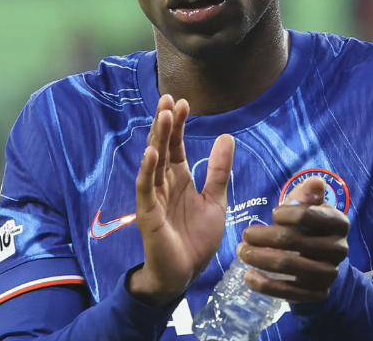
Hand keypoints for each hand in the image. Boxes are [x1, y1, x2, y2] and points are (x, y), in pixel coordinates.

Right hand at [129, 94, 234, 305]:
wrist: (185, 274)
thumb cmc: (196, 239)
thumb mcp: (216, 199)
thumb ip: (219, 170)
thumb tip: (226, 136)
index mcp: (178, 179)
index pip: (175, 145)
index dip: (178, 124)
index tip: (183, 102)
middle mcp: (164, 183)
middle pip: (162, 147)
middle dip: (164, 124)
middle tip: (168, 99)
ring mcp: (154, 197)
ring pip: (153, 162)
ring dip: (156, 139)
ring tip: (162, 117)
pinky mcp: (148, 214)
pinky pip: (146, 188)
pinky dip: (147, 170)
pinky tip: (151, 153)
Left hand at [238, 178, 349, 302]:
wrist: (318, 261)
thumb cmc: (308, 227)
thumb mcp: (307, 208)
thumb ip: (306, 194)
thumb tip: (316, 182)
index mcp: (339, 223)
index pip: (308, 215)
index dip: (286, 213)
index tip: (272, 214)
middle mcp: (340, 249)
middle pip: (294, 240)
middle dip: (263, 236)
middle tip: (245, 235)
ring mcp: (329, 274)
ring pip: (288, 264)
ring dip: (259, 258)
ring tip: (242, 252)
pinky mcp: (318, 294)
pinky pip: (287, 291)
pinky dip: (264, 284)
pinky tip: (248, 276)